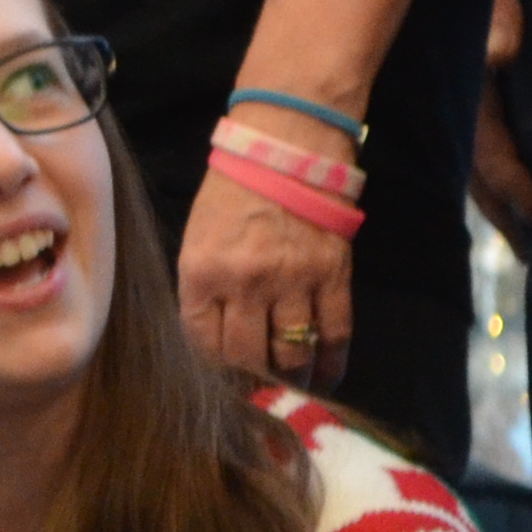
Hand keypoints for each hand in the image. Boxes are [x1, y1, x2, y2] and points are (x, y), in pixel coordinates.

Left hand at [179, 166, 353, 390]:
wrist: (287, 144)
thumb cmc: (233, 190)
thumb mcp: (197, 239)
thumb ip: (202, 290)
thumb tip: (213, 342)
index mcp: (203, 272)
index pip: (203, 343)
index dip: (212, 369)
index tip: (220, 380)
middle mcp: (246, 283)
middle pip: (246, 357)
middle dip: (249, 380)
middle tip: (255, 388)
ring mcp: (293, 280)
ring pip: (291, 353)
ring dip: (289, 377)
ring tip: (287, 385)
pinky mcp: (333, 275)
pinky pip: (335, 333)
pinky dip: (330, 364)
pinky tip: (326, 379)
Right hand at [470, 0, 531, 237]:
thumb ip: (499, 2)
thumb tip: (502, 54)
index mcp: (470, 65)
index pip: (486, 143)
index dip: (512, 183)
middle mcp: (466, 76)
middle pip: (477, 158)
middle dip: (503, 203)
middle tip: (531, 245)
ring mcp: (467, 69)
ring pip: (477, 143)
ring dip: (498, 184)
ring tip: (524, 223)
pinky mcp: (474, 54)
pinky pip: (483, 118)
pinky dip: (498, 151)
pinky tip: (514, 168)